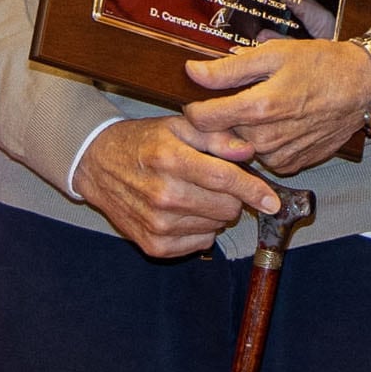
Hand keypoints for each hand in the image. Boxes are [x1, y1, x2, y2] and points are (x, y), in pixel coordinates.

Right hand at [72, 113, 277, 256]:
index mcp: (171, 160)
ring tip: (194, 194)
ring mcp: (157, 224)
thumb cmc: (143, 142)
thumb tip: (249, 151)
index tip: (273, 201)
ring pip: (215, 227)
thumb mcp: (178, 126)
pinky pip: (199, 245)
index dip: (254, 190)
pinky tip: (185, 212)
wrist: (97, 166)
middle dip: (232, 197)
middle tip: (216, 183)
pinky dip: (200, 231)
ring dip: (214, 213)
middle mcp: (163, 195)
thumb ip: (216, 137)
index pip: (224, 179)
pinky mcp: (153, 245)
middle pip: (225, 208)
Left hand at [181, 37, 370, 174]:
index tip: (198, 99)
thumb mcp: (273, 54)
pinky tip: (279, 124)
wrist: (361, 86)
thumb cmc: (320, 64)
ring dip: (243, 132)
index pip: (203, 119)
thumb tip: (192, 72)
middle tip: (236, 99)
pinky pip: (263, 157)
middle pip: (221, 134)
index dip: (194, 107)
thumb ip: (228, 69)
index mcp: (259, 107)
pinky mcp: (292, 164)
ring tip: (263, 108)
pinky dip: (264, 143)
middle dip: (221, 119)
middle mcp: (268, 137)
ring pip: (242, 147)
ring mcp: (281, 155)